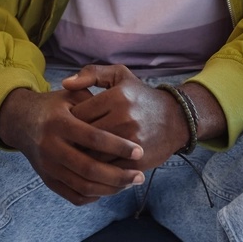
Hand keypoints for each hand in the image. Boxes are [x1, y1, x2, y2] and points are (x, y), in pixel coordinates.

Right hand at [0, 87, 143, 204]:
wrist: (21, 121)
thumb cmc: (54, 107)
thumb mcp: (71, 96)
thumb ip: (94, 103)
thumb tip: (123, 120)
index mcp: (58, 122)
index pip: (93, 138)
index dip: (119, 146)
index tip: (139, 151)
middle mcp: (50, 146)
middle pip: (89, 168)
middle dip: (119, 175)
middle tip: (139, 175)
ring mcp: (47, 166)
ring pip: (83, 186)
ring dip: (111, 189)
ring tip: (129, 183)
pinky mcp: (47, 179)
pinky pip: (74, 196)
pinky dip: (95, 196)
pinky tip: (109, 188)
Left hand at [63, 65, 188, 169]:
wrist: (176, 118)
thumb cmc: (140, 95)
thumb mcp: (119, 75)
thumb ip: (91, 74)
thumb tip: (65, 84)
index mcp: (117, 97)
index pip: (79, 113)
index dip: (68, 120)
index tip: (66, 123)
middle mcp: (125, 118)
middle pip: (85, 136)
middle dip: (73, 140)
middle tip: (67, 141)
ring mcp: (133, 141)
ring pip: (95, 155)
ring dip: (83, 157)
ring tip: (76, 153)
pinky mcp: (139, 160)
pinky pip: (110, 169)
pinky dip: (99, 169)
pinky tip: (94, 164)